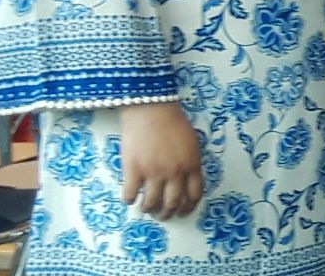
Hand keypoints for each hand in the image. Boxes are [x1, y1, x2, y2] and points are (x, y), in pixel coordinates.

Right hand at [119, 102, 203, 218]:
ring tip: (146, 208)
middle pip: (173, 203)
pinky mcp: (134, 170)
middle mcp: (174, 172)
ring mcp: (153, 172)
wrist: (151, 109)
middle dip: (167, 213)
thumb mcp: (191, 143)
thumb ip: (190, 163)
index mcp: (192, 165)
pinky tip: (130, 197)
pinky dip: (130, 200)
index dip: (188, 208)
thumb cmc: (172, 122)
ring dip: (149, 210)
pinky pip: (131, 195)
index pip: (194, 195)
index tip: (182, 212)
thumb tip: (187, 182)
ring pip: (152, 203)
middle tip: (162, 215)